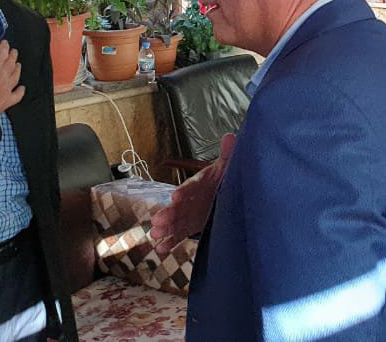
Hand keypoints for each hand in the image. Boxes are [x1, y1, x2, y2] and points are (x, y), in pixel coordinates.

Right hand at [0, 36, 23, 113]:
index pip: (2, 52)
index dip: (4, 46)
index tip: (5, 43)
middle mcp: (3, 75)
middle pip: (11, 63)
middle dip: (12, 55)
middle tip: (14, 51)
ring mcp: (7, 88)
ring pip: (15, 76)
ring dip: (17, 69)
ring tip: (18, 64)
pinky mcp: (7, 100)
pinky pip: (17, 95)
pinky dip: (20, 91)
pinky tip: (22, 88)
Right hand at [151, 133, 235, 254]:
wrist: (220, 190)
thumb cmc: (220, 177)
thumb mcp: (225, 166)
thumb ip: (227, 154)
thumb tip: (231, 136)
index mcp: (198, 184)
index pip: (190, 187)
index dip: (183, 192)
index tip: (176, 197)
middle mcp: (189, 199)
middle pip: (178, 207)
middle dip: (168, 214)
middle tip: (156, 221)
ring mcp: (187, 213)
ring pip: (175, 221)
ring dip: (165, 228)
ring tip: (154, 235)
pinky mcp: (189, 225)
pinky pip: (178, 234)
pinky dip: (170, 241)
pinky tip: (160, 248)